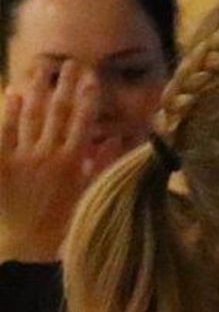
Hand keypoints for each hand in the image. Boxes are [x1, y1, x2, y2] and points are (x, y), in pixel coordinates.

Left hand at [0, 60, 105, 261]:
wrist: (29, 247)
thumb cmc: (66, 226)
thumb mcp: (92, 198)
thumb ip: (102, 167)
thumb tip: (114, 139)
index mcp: (73, 163)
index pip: (83, 122)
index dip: (88, 97)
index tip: (92, 77)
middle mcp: (48, 154)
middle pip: (57, 113)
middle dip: (64, 86)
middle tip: (69, 63)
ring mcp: (23, 157)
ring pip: (29, 116)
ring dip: (35, 90)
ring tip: (40, 69)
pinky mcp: (2, 164)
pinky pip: (3, 132)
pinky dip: (6, 112)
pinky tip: (9, 92)